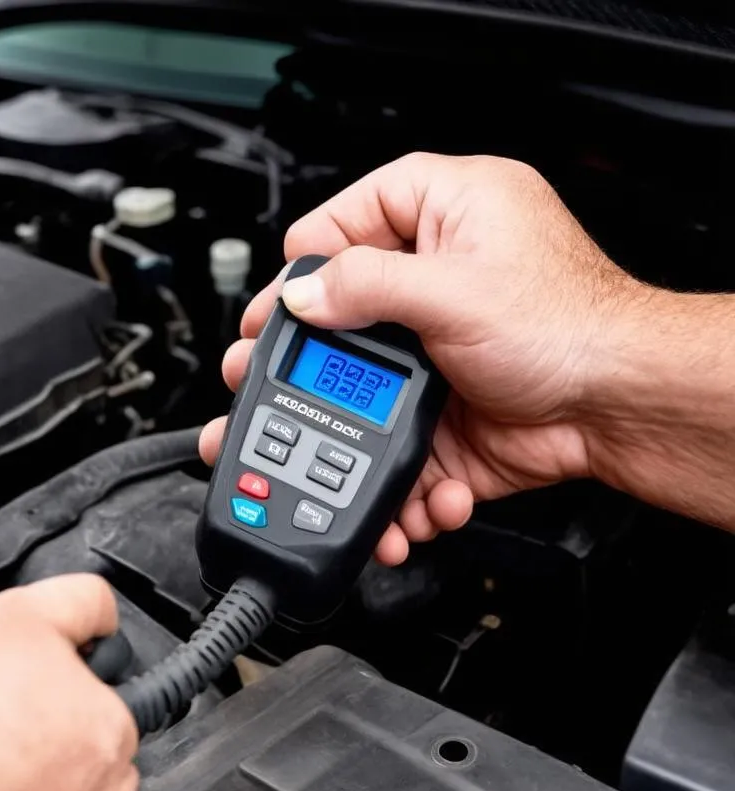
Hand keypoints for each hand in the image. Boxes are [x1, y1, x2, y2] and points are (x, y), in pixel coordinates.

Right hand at [200, 153, 647, 563]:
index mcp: (445, 216)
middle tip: (254, 377)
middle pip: (341, 312)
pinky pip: (393, 442)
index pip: (350, 218)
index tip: (276, 303)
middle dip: (301, 359)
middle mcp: (435, 280)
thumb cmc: (573, 328)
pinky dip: (394, 479)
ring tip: (310, 461)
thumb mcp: (456, 288)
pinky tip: (406, 491)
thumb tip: (304, 293)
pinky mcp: (441, 411)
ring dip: (341, 432)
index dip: (306, 261)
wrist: (619, 410)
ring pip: (359, 388)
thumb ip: (368, 286)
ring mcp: (434, 351)